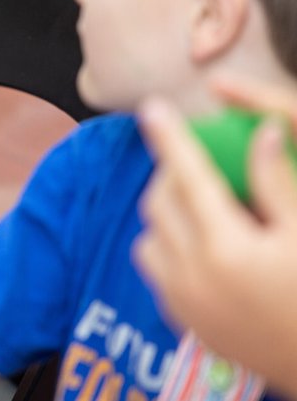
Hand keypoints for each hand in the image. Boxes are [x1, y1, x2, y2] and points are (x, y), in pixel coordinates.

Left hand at [133, 88, 296, 397]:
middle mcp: (192, 274)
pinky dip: (168, 246)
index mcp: (227, 248)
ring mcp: (182, 301)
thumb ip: (278, 182)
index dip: (170, 138)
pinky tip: (202, 243)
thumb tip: (260, 131)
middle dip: (171, 174)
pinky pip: (156, 268)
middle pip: (160, 203)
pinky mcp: (183, 321)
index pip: (189, 177)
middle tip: (195, 161)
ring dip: (167, 213)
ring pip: (150, 236)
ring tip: (202, 205)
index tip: (152, 107)